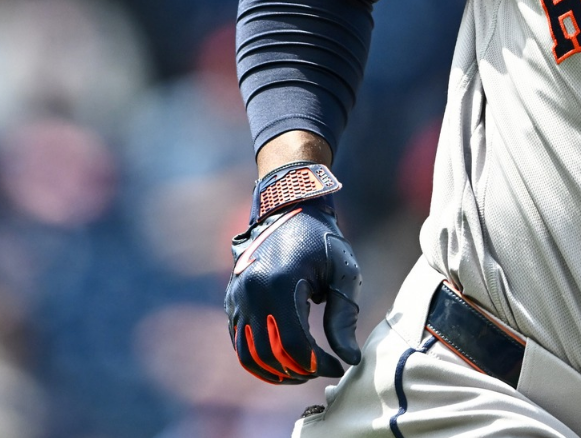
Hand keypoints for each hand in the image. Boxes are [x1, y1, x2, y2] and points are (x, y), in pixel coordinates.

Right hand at [225, 162, 362, 383]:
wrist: (288, 209)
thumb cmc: (322, 240)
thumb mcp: (343, 272)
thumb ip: (344, 316)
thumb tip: (348, 359)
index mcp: (280, 284)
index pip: (294, 344)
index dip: (317, 364)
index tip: (337, 367)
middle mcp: (252, 293)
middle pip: (270, 354)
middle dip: (298, 371)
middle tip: (321, 370)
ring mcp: (237, 298)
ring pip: (248, 354)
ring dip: (275, 371)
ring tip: (302, 371)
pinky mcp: (232, 300)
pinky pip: (239, 341)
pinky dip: (259, 358)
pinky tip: (283, 360)